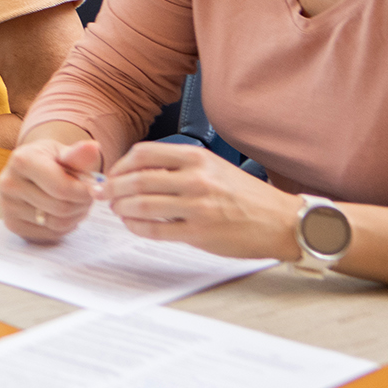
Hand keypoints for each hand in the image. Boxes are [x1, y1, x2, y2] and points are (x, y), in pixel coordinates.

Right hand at [0, 138, 102, 242]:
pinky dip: (64, 227)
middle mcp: (8, 183)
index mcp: (21, 160)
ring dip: (75, 216)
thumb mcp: (64, 152)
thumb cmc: (50, 160)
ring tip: (76, 203)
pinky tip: (62, 213)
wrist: (30, 171)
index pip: (62, 188)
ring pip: (57, 223)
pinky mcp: (11, 224)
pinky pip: (49, 234)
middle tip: (86, 196)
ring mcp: (7, 206)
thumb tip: (92, 148)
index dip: (85, 192)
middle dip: (82, 204)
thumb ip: (79, 154)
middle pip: (61, 208)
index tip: (94, 188)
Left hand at [104, 141, 299, 260]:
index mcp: (198, 158)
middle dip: (113, 188)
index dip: (120, 165)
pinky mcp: (200, 232)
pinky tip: (133, 225)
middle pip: (137, 179)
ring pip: (142, 204)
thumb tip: (137, 172)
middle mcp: (196, 179)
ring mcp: (198, 206)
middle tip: (104, 195)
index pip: (143, 154)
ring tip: (117, 209)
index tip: (112, 174)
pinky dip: (137, 227)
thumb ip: (179, 167)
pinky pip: (156, 230)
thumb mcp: (214, 168)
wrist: (283, 222)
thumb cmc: (246, 196)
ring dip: (122, 208)